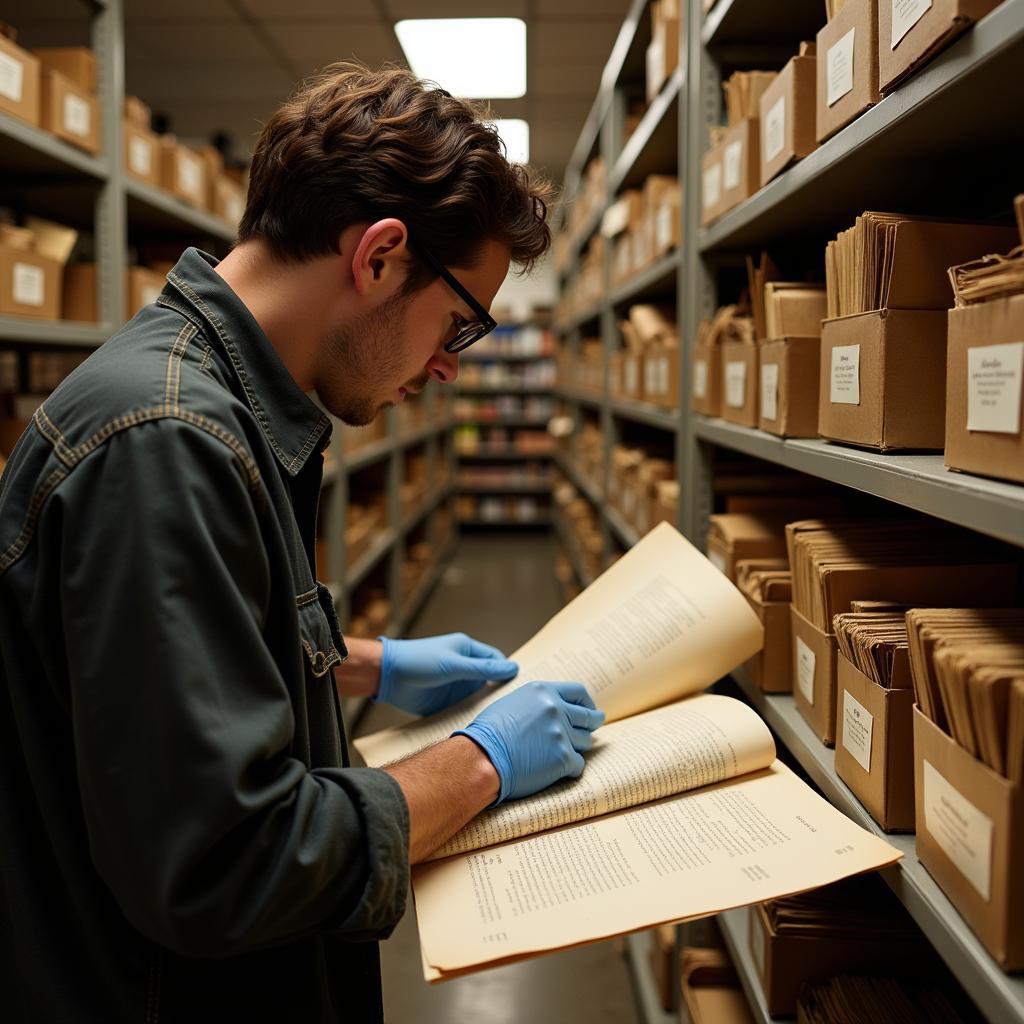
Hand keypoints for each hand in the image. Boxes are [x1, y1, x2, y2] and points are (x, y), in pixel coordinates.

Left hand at [376, 633, 517, 715]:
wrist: (388, 676)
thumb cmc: (419, 660)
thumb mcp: (454, 664)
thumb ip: (483, 668)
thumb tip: (513, 668)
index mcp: (468, 651)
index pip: (496, 660)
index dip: (508, 672)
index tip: (521, 687)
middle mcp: (465, 669)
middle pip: (490, 681)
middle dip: (500, 693)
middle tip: (517, 709)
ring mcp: (456, 686)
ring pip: (478, 698)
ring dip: (486, 708)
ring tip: (503, 722)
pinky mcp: (447, 703)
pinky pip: (464, 710)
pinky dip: (471, 717)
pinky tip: (481, 727)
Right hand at [454, 681, 604, 803]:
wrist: (480, 757)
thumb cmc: (488, 733)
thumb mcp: (514, 703)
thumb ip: (537, 703)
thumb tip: (552, 709)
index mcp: (543, 692)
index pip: (578, 693)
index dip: (587, 703)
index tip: (590, 710)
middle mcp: (556, 709)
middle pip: (587, 717)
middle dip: (593, 723)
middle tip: (595, 727)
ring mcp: (561, 733)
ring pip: (585, 742)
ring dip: (577, 747)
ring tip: (563, 752)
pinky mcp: (563, 758)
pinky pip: (578, 764)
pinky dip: (571, 768)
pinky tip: (559, 770)